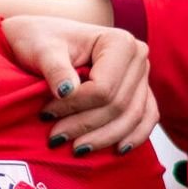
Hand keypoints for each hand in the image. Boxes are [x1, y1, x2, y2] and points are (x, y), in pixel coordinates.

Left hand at [1, 17, 159, 156]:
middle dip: (86, 126)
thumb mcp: (42, 50)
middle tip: (55, 138)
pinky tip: (117, 150)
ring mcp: (142, 75)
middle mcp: (138, 56)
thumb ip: (55, 69)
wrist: (44, 38)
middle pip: (119, 105)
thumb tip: (66, 91)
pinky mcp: (141, 91)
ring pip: (132, 116)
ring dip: (104, 137)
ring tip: (76, 149)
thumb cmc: (41, 40)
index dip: (75, 107)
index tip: (46, 113)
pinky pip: (146, 118)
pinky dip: (134, 136)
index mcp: (119, 41)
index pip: (103, 87)